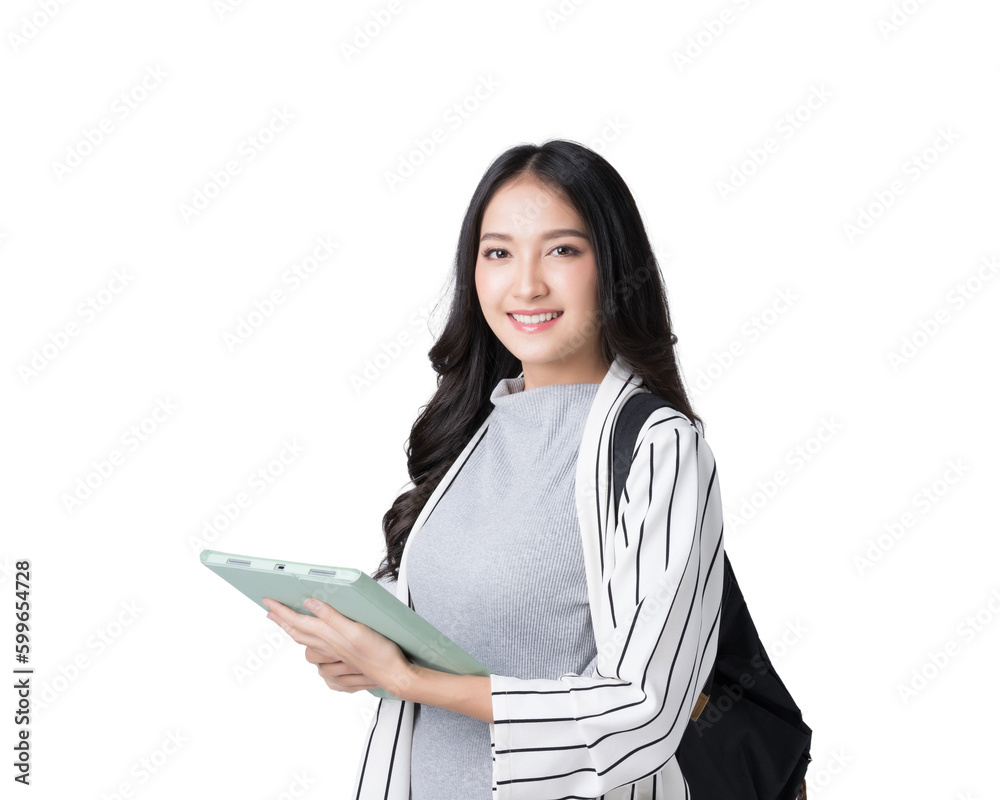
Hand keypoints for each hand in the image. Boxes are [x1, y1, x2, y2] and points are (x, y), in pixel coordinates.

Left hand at [262, 597, 415, 697]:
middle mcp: (328, 649)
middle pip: (298, 634)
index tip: (268, 601)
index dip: (281, 611)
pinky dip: (314, 651)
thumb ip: (331, 616)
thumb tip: (310, 603)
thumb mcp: (356, 629)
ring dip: (296, 635)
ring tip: (291, 624)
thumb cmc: (380, 654)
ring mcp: (334, 660)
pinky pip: (320, 660)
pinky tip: (317, 648)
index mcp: (329, 637)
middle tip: (271, 611)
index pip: (298, 621)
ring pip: (307, 647)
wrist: (395, 676)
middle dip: (283, 621)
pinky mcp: (342, 668)